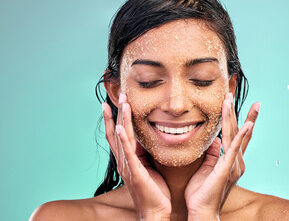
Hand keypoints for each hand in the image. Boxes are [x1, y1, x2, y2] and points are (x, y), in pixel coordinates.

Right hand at [102, 93, 170, 219]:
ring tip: (121, 103)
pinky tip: (120, 126)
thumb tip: (147, 139)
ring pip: (121, 138)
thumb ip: (145, 153)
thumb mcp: (149, 167)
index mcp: (128, 159)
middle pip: (117, 132)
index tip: (117, 102)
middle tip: (119, 95)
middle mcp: (124, 161)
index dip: (116, 118)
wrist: (156, 211)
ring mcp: (128, 166)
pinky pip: (127, 152)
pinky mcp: (135, 172)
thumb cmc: (154, 191)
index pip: (119, 134)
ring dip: (120, 119)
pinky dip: (122, 139)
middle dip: (117, 113)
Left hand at [184, 93, 259, 219]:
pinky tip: (247, 124)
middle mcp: (236, 161)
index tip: (230, 102)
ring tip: (229, 98)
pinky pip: (234, 148)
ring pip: (234, 134)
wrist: (202, 211)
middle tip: (231, 92)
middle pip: (238, 130)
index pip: (234, 134)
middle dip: (235, 110)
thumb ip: (213, 154)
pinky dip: (242, 135)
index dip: (234, 117)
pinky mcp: (227, 168)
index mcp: (230, 160)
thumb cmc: (202, 192)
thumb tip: (216, 140)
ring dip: (232, 115)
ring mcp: (233, 164)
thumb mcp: (208, 168)